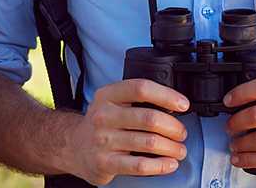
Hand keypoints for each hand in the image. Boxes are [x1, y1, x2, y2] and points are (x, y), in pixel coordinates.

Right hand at [59, 79, 191, 185]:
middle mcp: (104, 116)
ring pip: (149, 142)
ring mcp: (103, 140)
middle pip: (150, 118)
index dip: (167, 95)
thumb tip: (174, 105)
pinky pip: (140, 166)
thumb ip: (135, 99)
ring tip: (179, 150)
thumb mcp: (111, 102)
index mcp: (108, 96)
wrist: (72, 147)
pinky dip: (161, 165)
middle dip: (174, 127)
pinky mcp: (105, 163)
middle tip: (181, 133)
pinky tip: (170, 163)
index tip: (183, 104)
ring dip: (172, 148)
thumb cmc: (101, 124)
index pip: (141, 88)